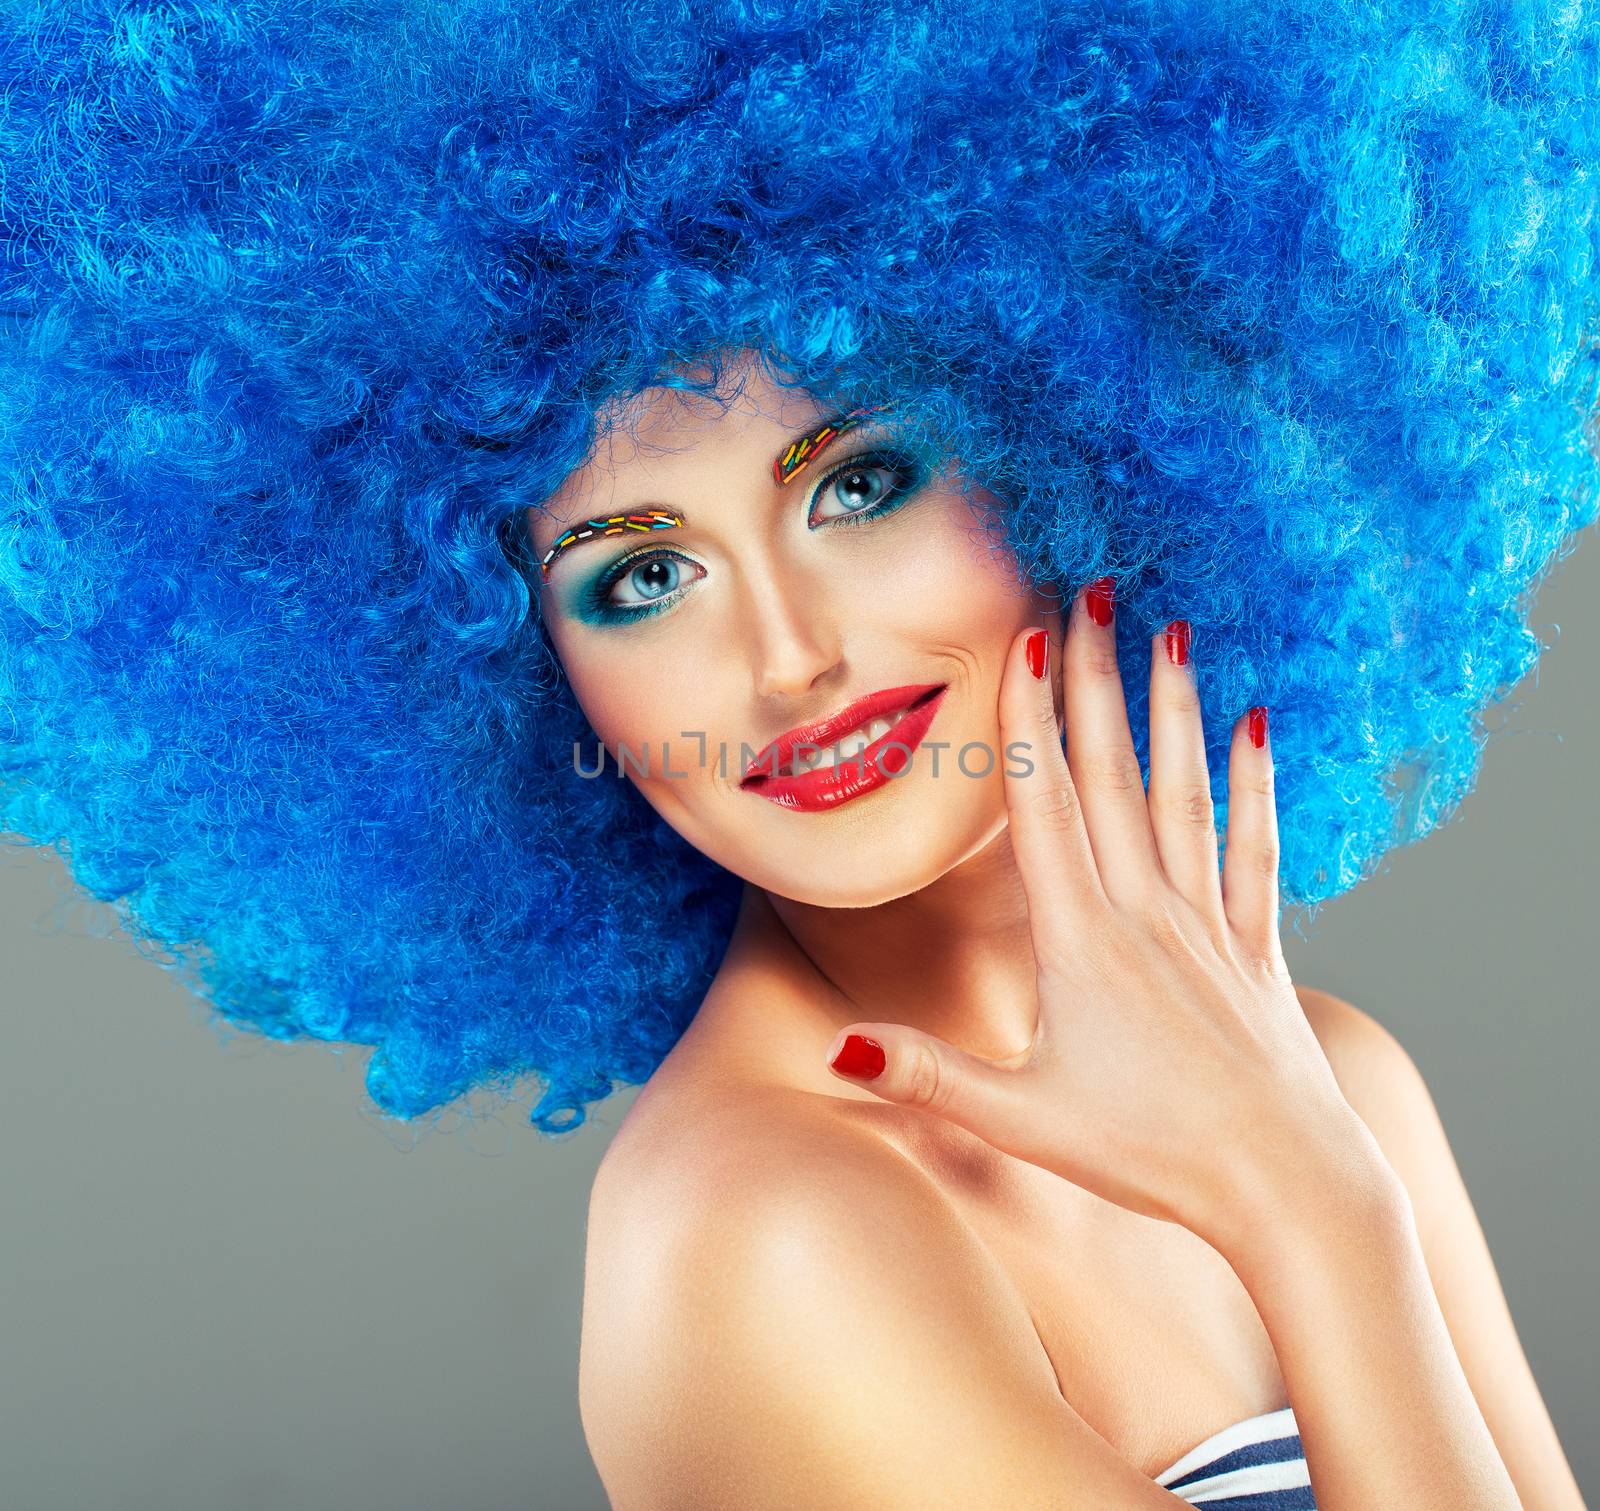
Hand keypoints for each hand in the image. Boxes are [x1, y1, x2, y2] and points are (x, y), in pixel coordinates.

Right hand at [824, 579, 1381, 1255]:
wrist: (1287, 1186)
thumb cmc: (1152, 1156)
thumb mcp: (1023, 1120)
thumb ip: (928, 1077)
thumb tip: (837, 1051)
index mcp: (1082, 942)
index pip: (1045, 805)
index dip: (1033, 717)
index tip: (1026, 639)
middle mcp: (1146, 912)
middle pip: (1110, 774)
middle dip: (1095, 679)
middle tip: (1089, 593)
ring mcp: (1208, 922)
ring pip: (1182, 792)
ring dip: (1169, 710)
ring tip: (1167, 631)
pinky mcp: (1257, 945)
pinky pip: (1254, 847)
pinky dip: (1255, 784)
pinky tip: (1255, 725)